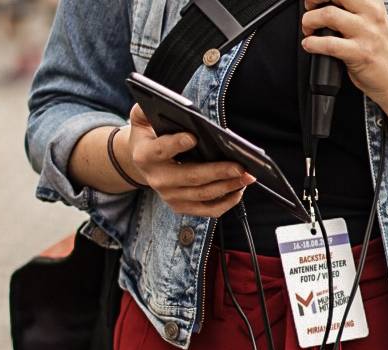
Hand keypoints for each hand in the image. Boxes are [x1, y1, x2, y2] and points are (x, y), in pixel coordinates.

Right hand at [126, 105, 255, 217]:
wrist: (140, 164)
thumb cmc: (149, 138)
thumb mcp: (141, 120)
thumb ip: (145, 109)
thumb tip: (163, 101)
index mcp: (146, 155)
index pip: (161, 150)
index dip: (176, 144)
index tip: (193, 137)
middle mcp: (158, 179)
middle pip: (192, 177)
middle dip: (218, 171)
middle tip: (240, 166)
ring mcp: (170, 196)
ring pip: (204, 194)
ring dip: (228, 186)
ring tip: (247, 176)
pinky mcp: (182, 207)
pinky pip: (208, 210)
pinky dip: (226, 202)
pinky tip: (239, 190)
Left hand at [300, 0, 387, 121]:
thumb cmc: (382, 52)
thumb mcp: (372, 21)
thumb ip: (353, 11)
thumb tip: (324, 5)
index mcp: (373, 3)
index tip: (315, 1)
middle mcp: (371, 13)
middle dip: (314, 0)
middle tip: (310, 10)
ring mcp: (366, 33)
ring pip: (328, 14)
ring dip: (309, 21)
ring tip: (308, 30)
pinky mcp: (360, 53)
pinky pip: (329, 44)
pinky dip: (312, 43)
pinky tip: (310, 45)